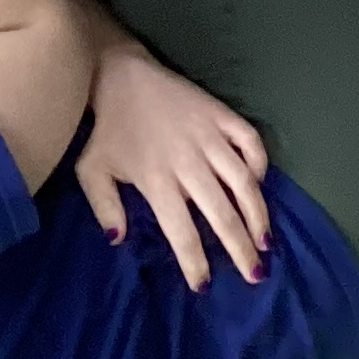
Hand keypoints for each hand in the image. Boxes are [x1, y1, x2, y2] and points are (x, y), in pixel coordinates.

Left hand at [74, 44, 269, 289]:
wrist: (121, 73)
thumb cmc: (109, 128)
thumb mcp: (92, 170)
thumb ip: (104, 206)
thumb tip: (119, 240)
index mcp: (156, 179)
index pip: (182, 231)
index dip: (195, 262)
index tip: (204, 285)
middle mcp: (187, 161)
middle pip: (221, 213)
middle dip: (240, 249)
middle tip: (254, 276)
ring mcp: (208, 135)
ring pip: (243, 181)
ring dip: (258, 214)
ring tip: (266, 241)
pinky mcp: (220, 113)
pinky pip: (250, 141)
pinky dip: (259, 162)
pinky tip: (259, 183)